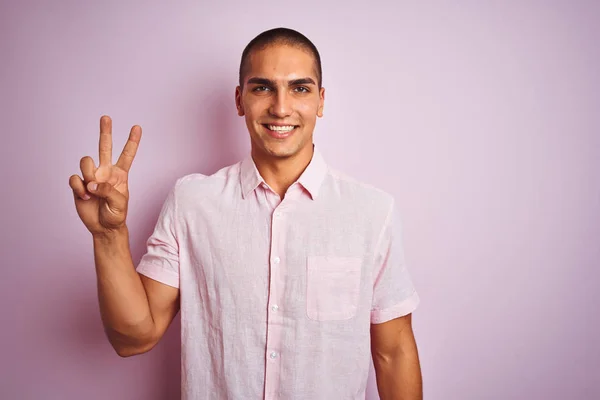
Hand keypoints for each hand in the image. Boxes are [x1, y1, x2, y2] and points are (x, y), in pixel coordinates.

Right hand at [69, 116, 141, 236]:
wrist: (103, 227)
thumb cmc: (116, 215)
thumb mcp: (119, 203)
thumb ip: (107, 190)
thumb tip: (91, 182)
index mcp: (120, 174)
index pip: (127, 154)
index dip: (132, 141)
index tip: (137, 127)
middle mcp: (105, 171)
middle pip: (104, 147)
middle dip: (105, 131)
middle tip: (106, 117)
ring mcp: (91, 176)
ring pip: (85, 161)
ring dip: (88, 174)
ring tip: (92, 190)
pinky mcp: (79, 184)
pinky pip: (74, 178)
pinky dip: (78, 187)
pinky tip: (84, 196)